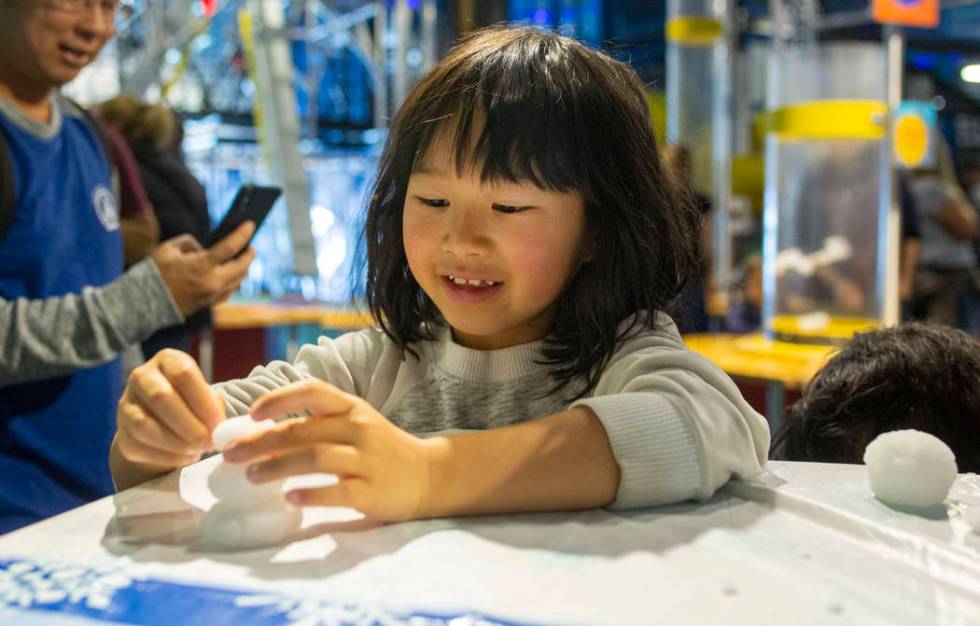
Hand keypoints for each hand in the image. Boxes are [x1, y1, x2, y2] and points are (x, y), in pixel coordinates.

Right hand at [115, 349, 224, 471]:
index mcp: (168, 360)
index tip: (219, 424)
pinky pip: (138, 446)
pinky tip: (184, 458)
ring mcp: (127, 404)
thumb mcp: (207, 397)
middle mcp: (142, 377)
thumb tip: (219, 430)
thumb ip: (214, 408)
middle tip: (208, 442)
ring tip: (197, 451)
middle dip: (188, 425)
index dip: (203, 402)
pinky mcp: (121, 432)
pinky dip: (165, 457)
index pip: (183, 374)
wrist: (166, 423)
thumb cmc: (193, 404)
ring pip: (144, 425)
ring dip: (176, 443)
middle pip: (160, 397)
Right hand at [151, 222, 255, 315]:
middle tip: (250, 246)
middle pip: (241, 267)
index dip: (242, 234)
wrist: (144, 303)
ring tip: (242, 259)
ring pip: (238, 281)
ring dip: (243, 268)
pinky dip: (234, 281)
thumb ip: (189, 243)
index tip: (251, 224)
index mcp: (201, 266)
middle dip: (249, 255)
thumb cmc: (154, 273)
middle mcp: (211, 282)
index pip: (230, 247)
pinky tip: (233, 275)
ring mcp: (212, 295)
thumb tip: (202, 248)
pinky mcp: (209, 304)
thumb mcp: (168, 249)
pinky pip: (229, 292)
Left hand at [222, 380, 435, 521]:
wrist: (429, 475)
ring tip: (251, 476)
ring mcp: (367, 458)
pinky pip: (337, 490)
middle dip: (260, 442)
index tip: (251, 414)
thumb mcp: (355, 424)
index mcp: (351, 408)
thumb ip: (317, 425)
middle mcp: (358, 427)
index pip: (312, 392)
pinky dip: (311, 494)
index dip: (279, 399)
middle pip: (302, 430)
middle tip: (230, 455)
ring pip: (314, 457)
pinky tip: (290, 498)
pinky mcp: (373, 490)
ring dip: (276, 467)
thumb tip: (260, 434)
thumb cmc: (381, 449)